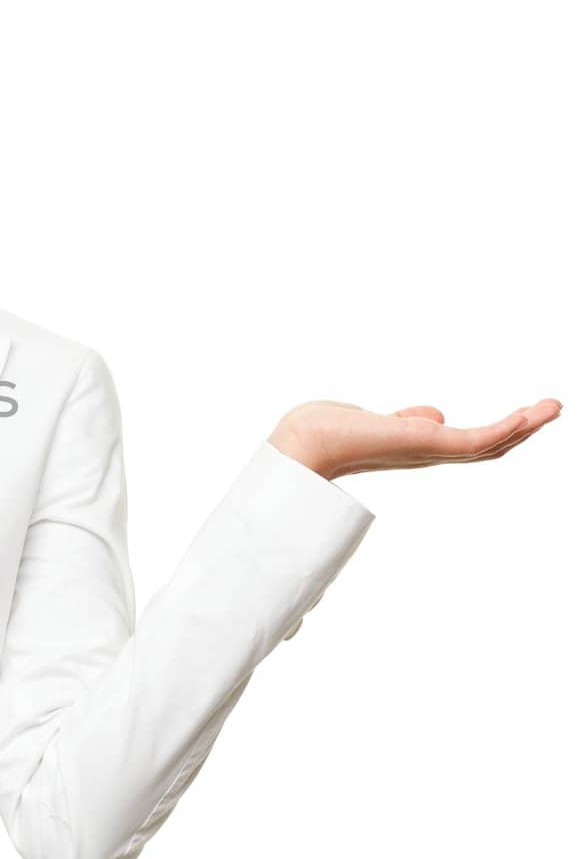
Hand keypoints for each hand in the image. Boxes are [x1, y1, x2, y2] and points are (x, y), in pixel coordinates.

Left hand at [268, 397, 562, 480]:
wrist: (304, 443)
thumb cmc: (326, 431)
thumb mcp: (375, 419)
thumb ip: (406, 420)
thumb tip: (432, 416)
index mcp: (417, 445)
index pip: (467, 442)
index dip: (500, 431)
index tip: (525, 414)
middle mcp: (427, 452)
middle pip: (488, 446)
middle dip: (522, 428)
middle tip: (553, 408)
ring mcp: (428, 449)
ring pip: (490, 444)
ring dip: (525, 426)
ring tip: (554, 407)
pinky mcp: (425, 443)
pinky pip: (474, 440)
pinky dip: (503, 428)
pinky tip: (526, 415)